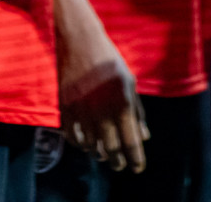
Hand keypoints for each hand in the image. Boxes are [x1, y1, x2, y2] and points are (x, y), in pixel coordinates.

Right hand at [56, 20, 146, 171]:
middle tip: (120, 166)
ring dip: (99, 154)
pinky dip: (79, 144)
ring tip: (103, 155)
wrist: (79, 41)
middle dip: (118, 162)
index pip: (131, 142)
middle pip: (111, 150)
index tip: (137, 168)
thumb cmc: (109, 61)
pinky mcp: (65, 108)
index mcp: (122, 104)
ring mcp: (81, 111)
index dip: (136, 159)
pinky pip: (72, 136)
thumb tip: (144, 136)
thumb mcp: (129, 83)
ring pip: (91, 146)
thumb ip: (137, 111)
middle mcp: (102, 111)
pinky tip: (85, 144)